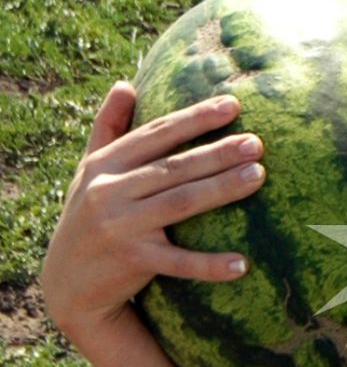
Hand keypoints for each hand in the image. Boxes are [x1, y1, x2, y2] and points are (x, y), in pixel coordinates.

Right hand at [40, 81, 265, 346]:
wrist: (67, 282)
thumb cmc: (89, 217)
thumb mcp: (90, 171)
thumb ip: (108, 129)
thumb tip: (125, 84)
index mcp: (104, 164)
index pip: (156, 134)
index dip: (195, 118)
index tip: (233, 105)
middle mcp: (108, 191)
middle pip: (174, 167)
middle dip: (218, 152)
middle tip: (257, 143)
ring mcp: (120, 226)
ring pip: (180, 203)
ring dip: (222, 188)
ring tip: (259, 175)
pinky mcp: (132, 262)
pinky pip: (179, 262)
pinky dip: (210, 265)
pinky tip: (243, 264)